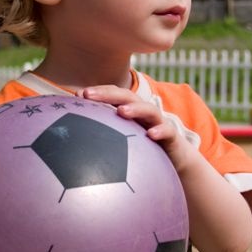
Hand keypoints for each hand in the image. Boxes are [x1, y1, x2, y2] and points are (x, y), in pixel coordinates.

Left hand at [78, 85, 193, 171]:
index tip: (78, 95)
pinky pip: (167, 131)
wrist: (175, 159)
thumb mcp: (123, 141)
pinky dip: (159, 131)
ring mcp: (158, 122)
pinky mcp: (171, 136)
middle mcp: (143, 113)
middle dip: (108, 94)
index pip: (113, 95)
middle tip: (90, 95)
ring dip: (134, 109)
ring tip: (121, 111)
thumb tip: (76, 141)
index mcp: (131, 111)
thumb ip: (105, 137)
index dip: (98, 92)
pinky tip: (150, 135)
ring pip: (148, 110)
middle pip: (127, 97)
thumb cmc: (144, 148)